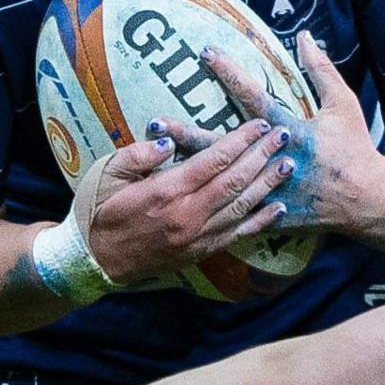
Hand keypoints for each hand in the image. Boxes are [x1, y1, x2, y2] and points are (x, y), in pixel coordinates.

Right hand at [74, 120, 291, 285]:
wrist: (96, 260)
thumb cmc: (99, 210)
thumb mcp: (107, 174)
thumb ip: (137, 155)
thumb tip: (169, 141)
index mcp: (166, 192)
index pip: (213, 161)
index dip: (241, 141)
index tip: (260, 124)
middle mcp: (187, 215)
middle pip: (235, 181)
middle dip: (262, 156)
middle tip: (285, 136)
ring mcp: (197, 236)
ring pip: (241, 207)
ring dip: (267, 185)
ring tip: (288, 165)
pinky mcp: (200, 251)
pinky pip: (236, 235)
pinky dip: (259, 221)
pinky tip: (277, 208)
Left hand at [155, 31, 384, 236]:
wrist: (368, 200)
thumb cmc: (355, 148)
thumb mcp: (343, 105)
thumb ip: (321, 70)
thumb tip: (305, 36)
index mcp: (294, 132)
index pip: (256, 99)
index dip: (231, 74)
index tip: (206, 53)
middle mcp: (276, 162)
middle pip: (224, 147)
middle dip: (188, 134)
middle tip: (156, 122)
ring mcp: (271, 192)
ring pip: (221, 182)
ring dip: (188, 169)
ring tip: (157, 160)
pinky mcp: (270, 215)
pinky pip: (236, 214)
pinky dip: (209, 210)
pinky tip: (179, 202)